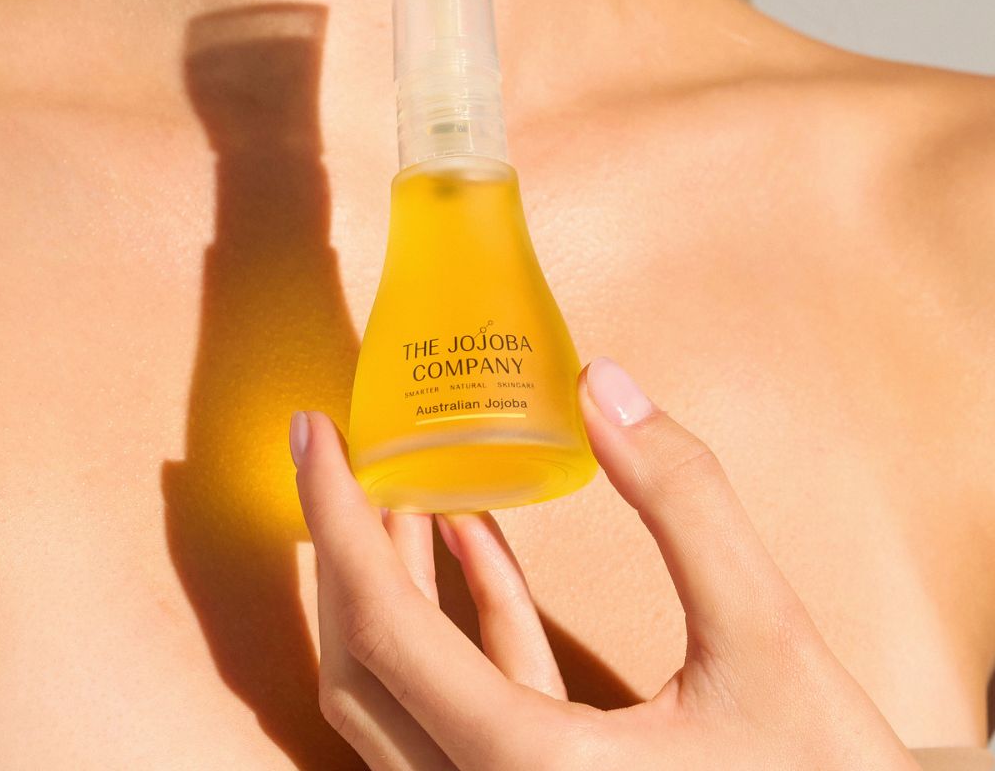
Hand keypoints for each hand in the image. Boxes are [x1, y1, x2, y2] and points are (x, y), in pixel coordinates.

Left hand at [290, 356, 917, 770]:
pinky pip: (471, 695)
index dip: (335, 520)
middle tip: (346, 452)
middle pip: (367, 666)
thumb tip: (603, 387)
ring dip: (398, 580)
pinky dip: (463, 616)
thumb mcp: (767, 634)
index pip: (384, 630)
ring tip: (408, 481)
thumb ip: (684, 503)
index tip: (315, 435)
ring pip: (404, 688)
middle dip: (348, 549)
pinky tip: (474, 537)